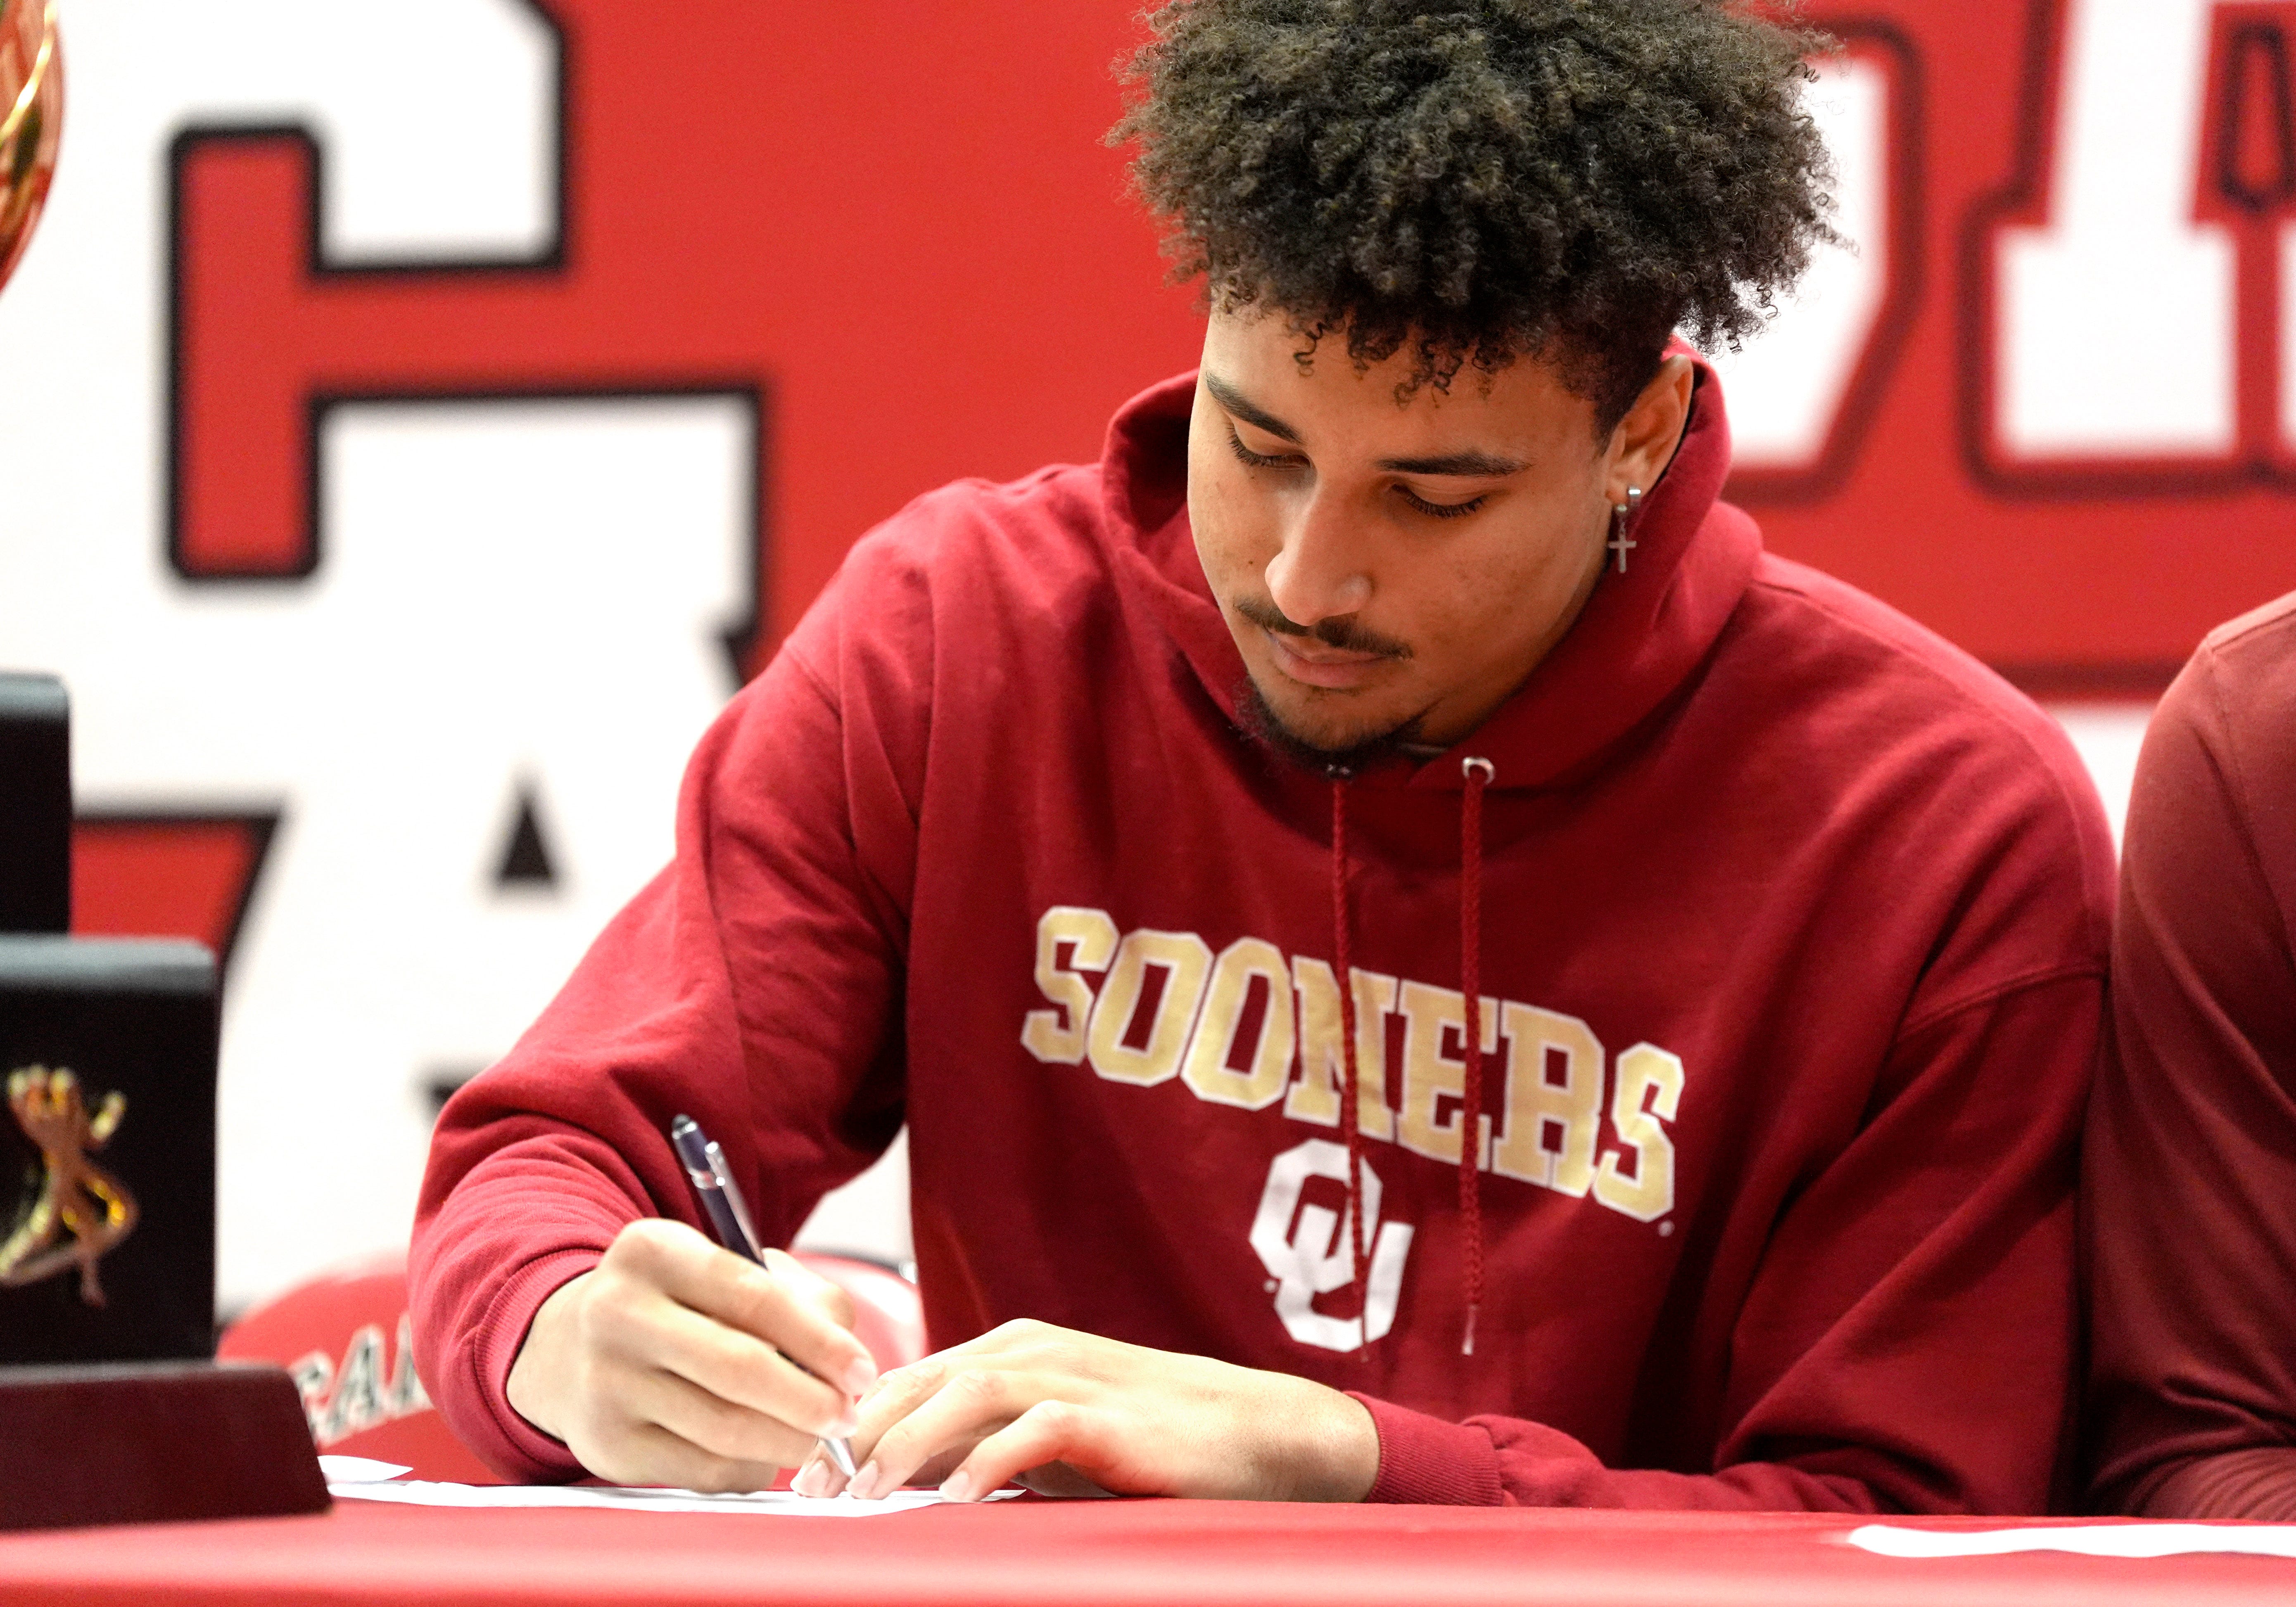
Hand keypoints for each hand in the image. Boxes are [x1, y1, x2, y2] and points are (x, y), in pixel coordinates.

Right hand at [505, 1218, 878, 1490]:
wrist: (569, 1349)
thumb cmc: (680, 1305)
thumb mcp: (729, 1271)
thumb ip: (803, 1301)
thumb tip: (849, 1367)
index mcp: (653, 1251)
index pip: (752, 1296)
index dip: (818, 1341)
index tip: (863, 1372)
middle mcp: (617, 1312)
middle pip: (738, 1367)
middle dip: (809, 1399)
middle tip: (849, 1416)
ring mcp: (605, 1384)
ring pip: (724, 1428)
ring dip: (788, 1440)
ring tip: (820, 1437)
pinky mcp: (607, 1446)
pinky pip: (701, 1469)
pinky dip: (749, 1466)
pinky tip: (765, 1452)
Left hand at [788, 1318, 1377, 1503]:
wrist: (1253, 1432)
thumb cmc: (1147, 1439)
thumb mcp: (1048, 1438)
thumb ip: (984, 1442)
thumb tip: (910, 1478)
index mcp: (1010, 1350)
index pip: (907, 1378)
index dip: (850, 1421)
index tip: (805, 1472)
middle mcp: (1029, 1350)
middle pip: (919, 1380)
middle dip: (856, 1434)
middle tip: (811, 1490)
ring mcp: (1068, 1377)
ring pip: (963, 1396)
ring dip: (905, 1444)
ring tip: (864, 1493)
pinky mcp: (1104, 1415)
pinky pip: (1032, 1431)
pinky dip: (988, 1462)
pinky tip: (954, 1498)